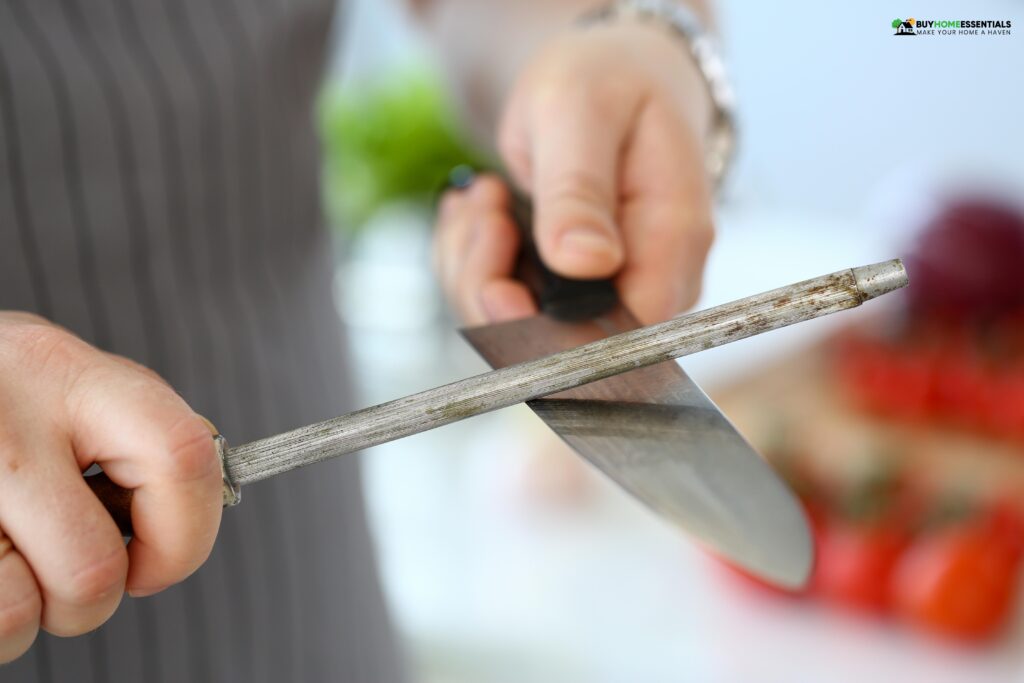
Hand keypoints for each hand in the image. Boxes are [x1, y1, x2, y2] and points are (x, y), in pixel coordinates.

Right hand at [0, 312, 222, 662]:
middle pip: (93, 567)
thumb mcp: (65, 379)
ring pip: (19, 612)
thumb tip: (194, 509)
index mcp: (70, 373)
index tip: (158, 560)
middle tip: (65, 566)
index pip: (182, 457)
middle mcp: (7, 420)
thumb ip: (132, 430)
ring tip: (7, 560)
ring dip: (25, 611)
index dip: (189, 534)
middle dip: (91, 596)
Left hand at [435, 18, 714, 325]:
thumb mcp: (581, 112)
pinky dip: (473, 262)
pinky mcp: (574, 295)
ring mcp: (613, 294)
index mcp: (674, 239)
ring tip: (485, 195)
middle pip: (560, 344)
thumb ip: (579, 190)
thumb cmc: (607, 82)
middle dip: (492, 284)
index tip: (495, 274)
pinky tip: (484, 210)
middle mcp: (652, 281)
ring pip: (517, 332)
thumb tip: (585, 264)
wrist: (611, 78)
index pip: (623, 333)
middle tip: (485, 204)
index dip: (547, 329)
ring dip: (474, 267)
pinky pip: (502, 308)